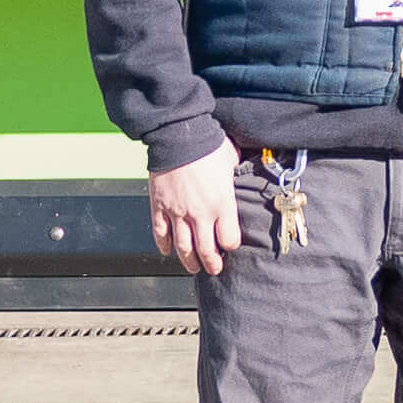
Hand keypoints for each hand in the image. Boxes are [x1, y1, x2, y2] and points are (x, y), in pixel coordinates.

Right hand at [150, 139, 241, 279]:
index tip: (230, 246)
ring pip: (183, 247)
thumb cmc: (208, 144)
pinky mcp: (159, 206)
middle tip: (214, 269)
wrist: (178, 134)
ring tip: (193, 267)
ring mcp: (178, 212)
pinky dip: (164, 245)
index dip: (231, 246)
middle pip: (207, 251)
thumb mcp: (232, 161)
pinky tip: (168, 250)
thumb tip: (242, 180)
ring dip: (189, 261)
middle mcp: (200, 213)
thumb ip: (235, 179)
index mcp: (222, 203)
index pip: (229, 240)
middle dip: (212, 264)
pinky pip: (161, 233)